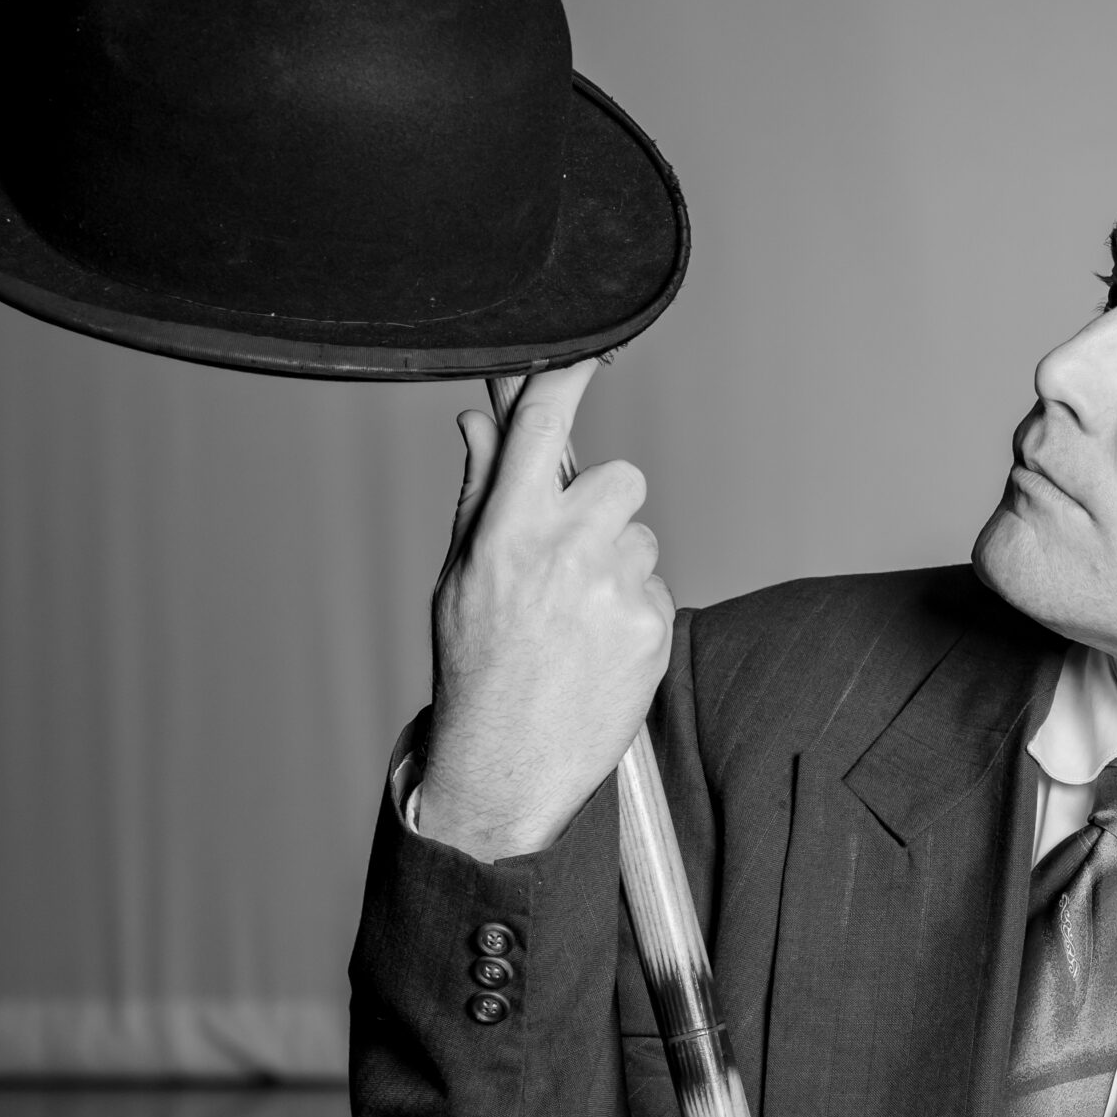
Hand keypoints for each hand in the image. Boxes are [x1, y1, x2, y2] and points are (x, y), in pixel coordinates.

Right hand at [419, 359, 672, 860]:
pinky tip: (597, 646)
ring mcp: (613, 588)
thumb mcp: (461, 575)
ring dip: (619, 563)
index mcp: (506, 531)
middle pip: (620, 478)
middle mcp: (562, 551)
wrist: (505, 765)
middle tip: (570, 557)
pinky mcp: (652, 624)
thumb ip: (480, 490)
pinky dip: (634, 609)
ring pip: (642, 534)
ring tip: (576, 616)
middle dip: (604, 506)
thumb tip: (480, 419)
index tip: (591, 350)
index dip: (569, 376)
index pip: (545, 427)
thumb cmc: (478, 666)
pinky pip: (655, 585)